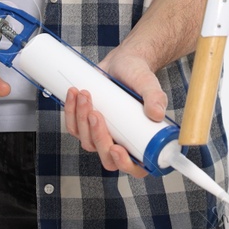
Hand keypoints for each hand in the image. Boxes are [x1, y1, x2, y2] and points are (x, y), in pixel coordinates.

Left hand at [64, 48, 167, 179]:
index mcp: (141, 141)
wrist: (124, 61)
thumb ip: (155, 97)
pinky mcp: (86, 124)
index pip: (135, 167)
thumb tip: (157, 113)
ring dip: (82, 120)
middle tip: (96, 113)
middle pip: (105, 157)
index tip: (115, 147)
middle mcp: (121, 142)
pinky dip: (71, 112)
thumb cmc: (139, 74)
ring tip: (85, 95)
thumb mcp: (148, 84)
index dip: (124, 164)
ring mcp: (101, 134)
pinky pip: (74, 127)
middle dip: (98, 137)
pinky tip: (74, 94)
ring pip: (87, 141)